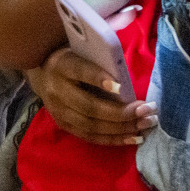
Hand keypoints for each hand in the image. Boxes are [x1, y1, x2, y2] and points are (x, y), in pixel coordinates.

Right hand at [23, 46, 155, 146]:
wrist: (44, 74)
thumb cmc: (74, 57)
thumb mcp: (82, 51)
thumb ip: (100, 60)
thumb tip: (126, 76)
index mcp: (62, 65)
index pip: (80, 71)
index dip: (99, 79)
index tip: (121, 87)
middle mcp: (57, 91)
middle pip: (88, 106)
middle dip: (119, 112)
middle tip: (145, 111)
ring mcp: (59, 113)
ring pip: (91, 125)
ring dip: (121, 128)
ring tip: (145, 125)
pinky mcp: (64, 127)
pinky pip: (91, 137)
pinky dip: (114, 139)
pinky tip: (133, 138)